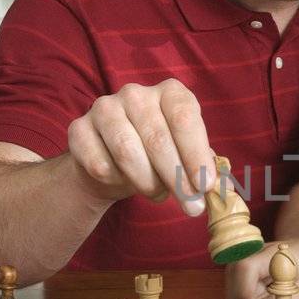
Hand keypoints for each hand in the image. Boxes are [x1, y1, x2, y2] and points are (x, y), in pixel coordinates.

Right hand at [67, 79, 214, 216]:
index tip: (205, 186)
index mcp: (170, 92)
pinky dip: (116, 182)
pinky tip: (123, 181)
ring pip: (127, 152)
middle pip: (157, 139)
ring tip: (157, 193)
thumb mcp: (184, 157)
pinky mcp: (78, 130)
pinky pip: (100, 164)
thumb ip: (202, 169)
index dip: (196, 155)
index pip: (184, 118)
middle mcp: (136, 93)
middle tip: (190, 206)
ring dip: (147, 182)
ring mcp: (104, 108)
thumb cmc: (157, 157)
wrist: (110, 165)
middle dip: (177, 178)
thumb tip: (221, 189)